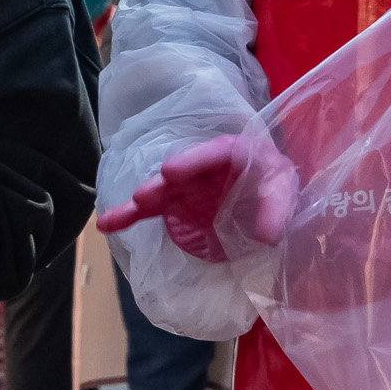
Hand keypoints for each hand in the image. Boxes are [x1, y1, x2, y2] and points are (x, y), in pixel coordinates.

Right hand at [96, 134, 296, 262]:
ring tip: (129, 210)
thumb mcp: (283, 189)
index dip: (190, 160)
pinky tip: (106, 224)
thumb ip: (276, 209)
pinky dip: (128, 217)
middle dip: (160, 185)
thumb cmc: (273, 183)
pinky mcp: (175, 205)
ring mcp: (185, 187)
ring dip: (142, 201)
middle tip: (144, 196)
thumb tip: (266, 236)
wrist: (267, 197)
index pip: (212, 154)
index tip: (170, 172)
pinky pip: (148, 211)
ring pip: (159, 191)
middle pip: (179, 174)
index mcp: (231, 153)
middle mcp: (201, 167)